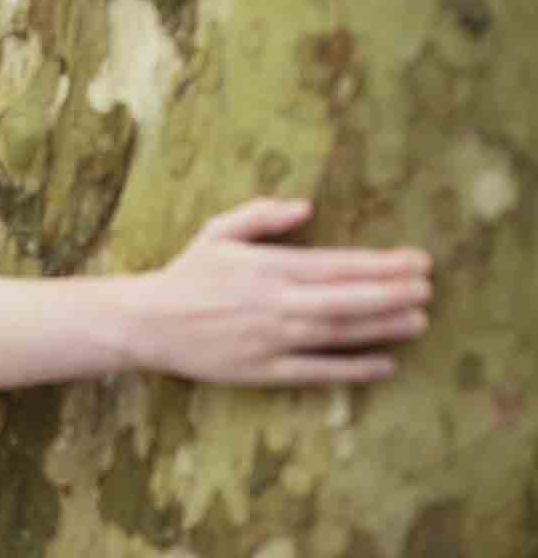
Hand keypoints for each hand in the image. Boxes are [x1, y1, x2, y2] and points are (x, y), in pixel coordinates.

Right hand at [130, 197, 432, 384]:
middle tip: (429, 288)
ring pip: (338, 333)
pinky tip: (385, 364)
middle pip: (346, 299)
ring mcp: (270, 339)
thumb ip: (262, 215)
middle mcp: (274, 303)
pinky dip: (352, 368)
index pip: (336, 264)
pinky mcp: (263, 371)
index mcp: (266, 266)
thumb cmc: (187, 274)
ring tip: (420, 321)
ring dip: (382, 327)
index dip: (380, 264)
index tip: (416, 260)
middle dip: (393, 293)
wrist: (148, 322)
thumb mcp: (218, 232)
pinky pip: (316, 371)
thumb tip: (307, 206)